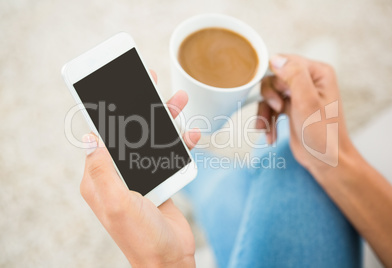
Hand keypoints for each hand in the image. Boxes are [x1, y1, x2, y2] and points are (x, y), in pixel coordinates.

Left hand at [80, 71, 199, 266]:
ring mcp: (139, 176)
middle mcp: (117, 174)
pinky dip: (180, 143)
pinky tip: (192, 134)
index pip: (102, 135)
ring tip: (179, 101)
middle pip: (129, 132)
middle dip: (142, 107)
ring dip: (165, 120)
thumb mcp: (118, 202)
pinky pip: (168, 154)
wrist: (169, 258)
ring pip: (151, 139)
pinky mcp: (158, 180)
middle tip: (151, 83)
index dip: (109, 110)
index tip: (117, 86)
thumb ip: (102, 169)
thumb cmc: (141, 236)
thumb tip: (89, 137)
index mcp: (99, 178)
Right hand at [257, 54, 353, 173]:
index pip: (285, 62)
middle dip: (269, 97)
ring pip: (269, 94)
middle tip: (277, 110)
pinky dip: (267, 121)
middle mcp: (308, 81)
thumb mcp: (308, 103)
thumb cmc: (323, 135)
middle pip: (274, 78)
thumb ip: (294, 76)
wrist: (326, 161)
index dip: (275, 78)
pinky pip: (270, 108)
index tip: (276, 99)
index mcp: (317, 73)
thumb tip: (275, 58)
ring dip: (265, 112)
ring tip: (267, 129)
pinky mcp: (290, 108)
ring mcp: (298, 95)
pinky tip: (270, 135)